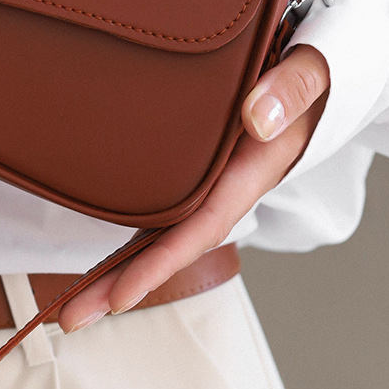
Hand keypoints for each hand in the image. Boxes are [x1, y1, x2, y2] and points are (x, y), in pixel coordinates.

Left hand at [58, 44, 330, 331]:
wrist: (320, 75)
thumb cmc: (315, 72)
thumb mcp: (315, 69)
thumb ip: (292, 89)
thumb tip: (258, 119)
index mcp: (252, 171)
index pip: (201, 226)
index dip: (161, 263)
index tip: (121, 297)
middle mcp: (225, 188)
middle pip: (169, 246)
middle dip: (121, 285)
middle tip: (71, 319)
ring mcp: (206, 185)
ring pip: (157, 235)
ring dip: (115, 273)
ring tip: (69, 308)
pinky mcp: (192, 174)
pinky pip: (155, 211)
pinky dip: (127, 242)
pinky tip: (96, 265)